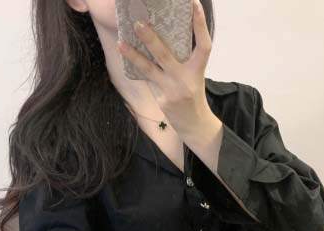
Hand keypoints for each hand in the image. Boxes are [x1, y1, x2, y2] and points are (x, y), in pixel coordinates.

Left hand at [117, 0, 212, 134]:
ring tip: (120, 43)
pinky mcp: (162, 101)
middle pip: (165, 55)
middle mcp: (185, 79)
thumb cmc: (193, 95)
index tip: (194, 3)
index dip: (200, 24)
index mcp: (198, 70)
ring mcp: (172, 91)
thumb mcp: (194, 76)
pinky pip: (148, 81)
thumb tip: (162, 38)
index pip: (203, 45)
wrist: (194, 125)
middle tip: (137, 23)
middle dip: (150, 39)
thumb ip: (183, 60)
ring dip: (133, 55)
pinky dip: (139, 70)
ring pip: (149, 70)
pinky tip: (128, 59)